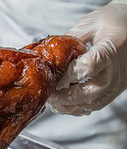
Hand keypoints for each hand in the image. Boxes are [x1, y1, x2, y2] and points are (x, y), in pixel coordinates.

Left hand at [48, 0, 126, 115]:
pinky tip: (66, 105)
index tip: (54, 79)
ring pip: (94, 103)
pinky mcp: (117, 89)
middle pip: (91, 91)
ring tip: (54, 103)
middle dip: (65, 97)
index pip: (88, 67)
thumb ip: (70, 41)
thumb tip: (51, 58)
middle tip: (49, 95)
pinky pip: (98, 105)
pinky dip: (80, 108)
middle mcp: (117, 69)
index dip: (69, 76)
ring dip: (71, 106)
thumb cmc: (111, 22)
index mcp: (111, 49)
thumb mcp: (89, 24)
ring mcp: (118, 82)